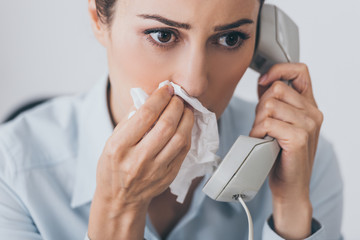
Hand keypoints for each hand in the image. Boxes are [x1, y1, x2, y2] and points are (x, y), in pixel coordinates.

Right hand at [88, 85, 193, 239]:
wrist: (120, 199)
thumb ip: (130, 121)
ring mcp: (155, 170)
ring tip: (184, 108)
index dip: (159, 98)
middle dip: (175, 105)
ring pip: (179, 138)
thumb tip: (150, 99)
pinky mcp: (168, 176)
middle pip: (166, 125)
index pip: (145, 115)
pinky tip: (185, 124)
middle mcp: (138, 159)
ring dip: (186, 118)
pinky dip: (187, 133)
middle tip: (177, 96)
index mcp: (119, 147)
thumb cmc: (112, 167)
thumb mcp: (111, 141)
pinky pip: (183, 150)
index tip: (166, 88)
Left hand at [250, 63, 322, 238]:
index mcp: (309, 106)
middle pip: (276, 88)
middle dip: (260, 105)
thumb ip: (275, 102)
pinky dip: (257, 132)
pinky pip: (268, 122)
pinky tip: (262, 142)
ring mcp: (308, 124)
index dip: (279, 70)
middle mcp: (312, 112)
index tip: (263, 81)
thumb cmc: (282, 156)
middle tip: (262, 124)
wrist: (290, 186)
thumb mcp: (280, 123)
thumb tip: (263, 81)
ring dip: (258, 121)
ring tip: (263, 135)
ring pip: (269, 104)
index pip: (300, 71)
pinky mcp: (299, 137)